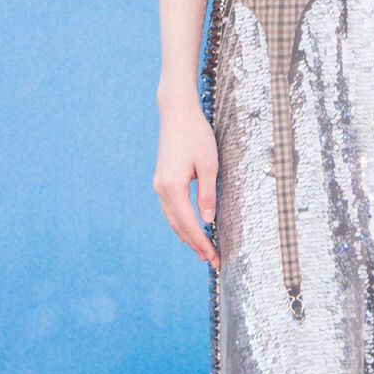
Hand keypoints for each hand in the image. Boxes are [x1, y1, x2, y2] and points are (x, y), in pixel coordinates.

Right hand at [155, 100, 220, 268]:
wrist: (177, 113)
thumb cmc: (196, 135)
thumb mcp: (209, 164)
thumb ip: (207, 194)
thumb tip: (207, 220)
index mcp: (173, 187)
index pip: (188, 224)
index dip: (201, 242)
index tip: (214, 257)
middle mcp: (161, 188)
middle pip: (178, 225)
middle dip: (195, 244)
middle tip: (212, 260)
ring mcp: (159, 184)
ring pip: (172, 219)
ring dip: (187, 235)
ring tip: (202, 250)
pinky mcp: (162, 179)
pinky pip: (170, 208)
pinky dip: (180, 222)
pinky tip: (188, 229)